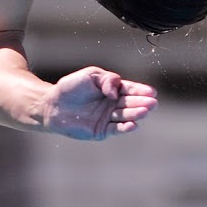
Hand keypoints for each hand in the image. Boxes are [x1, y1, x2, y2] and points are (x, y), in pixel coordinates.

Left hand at [43, 66, 157, 140]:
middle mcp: (112, 104)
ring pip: (125, 115)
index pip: (129, 89)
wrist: (54, 104)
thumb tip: (116, 91)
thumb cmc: (72, 87)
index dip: (140, 90)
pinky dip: (125, 128)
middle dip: (142, 102)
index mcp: (111, 89)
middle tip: (152, 103)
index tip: (152, 92)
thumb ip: (107, 79)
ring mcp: (107, 118)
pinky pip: (115, 129)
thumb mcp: (91, 75)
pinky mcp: (101, 131)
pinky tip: (133, 125)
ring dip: (136, 114)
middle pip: (130, 103)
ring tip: (145, 111)